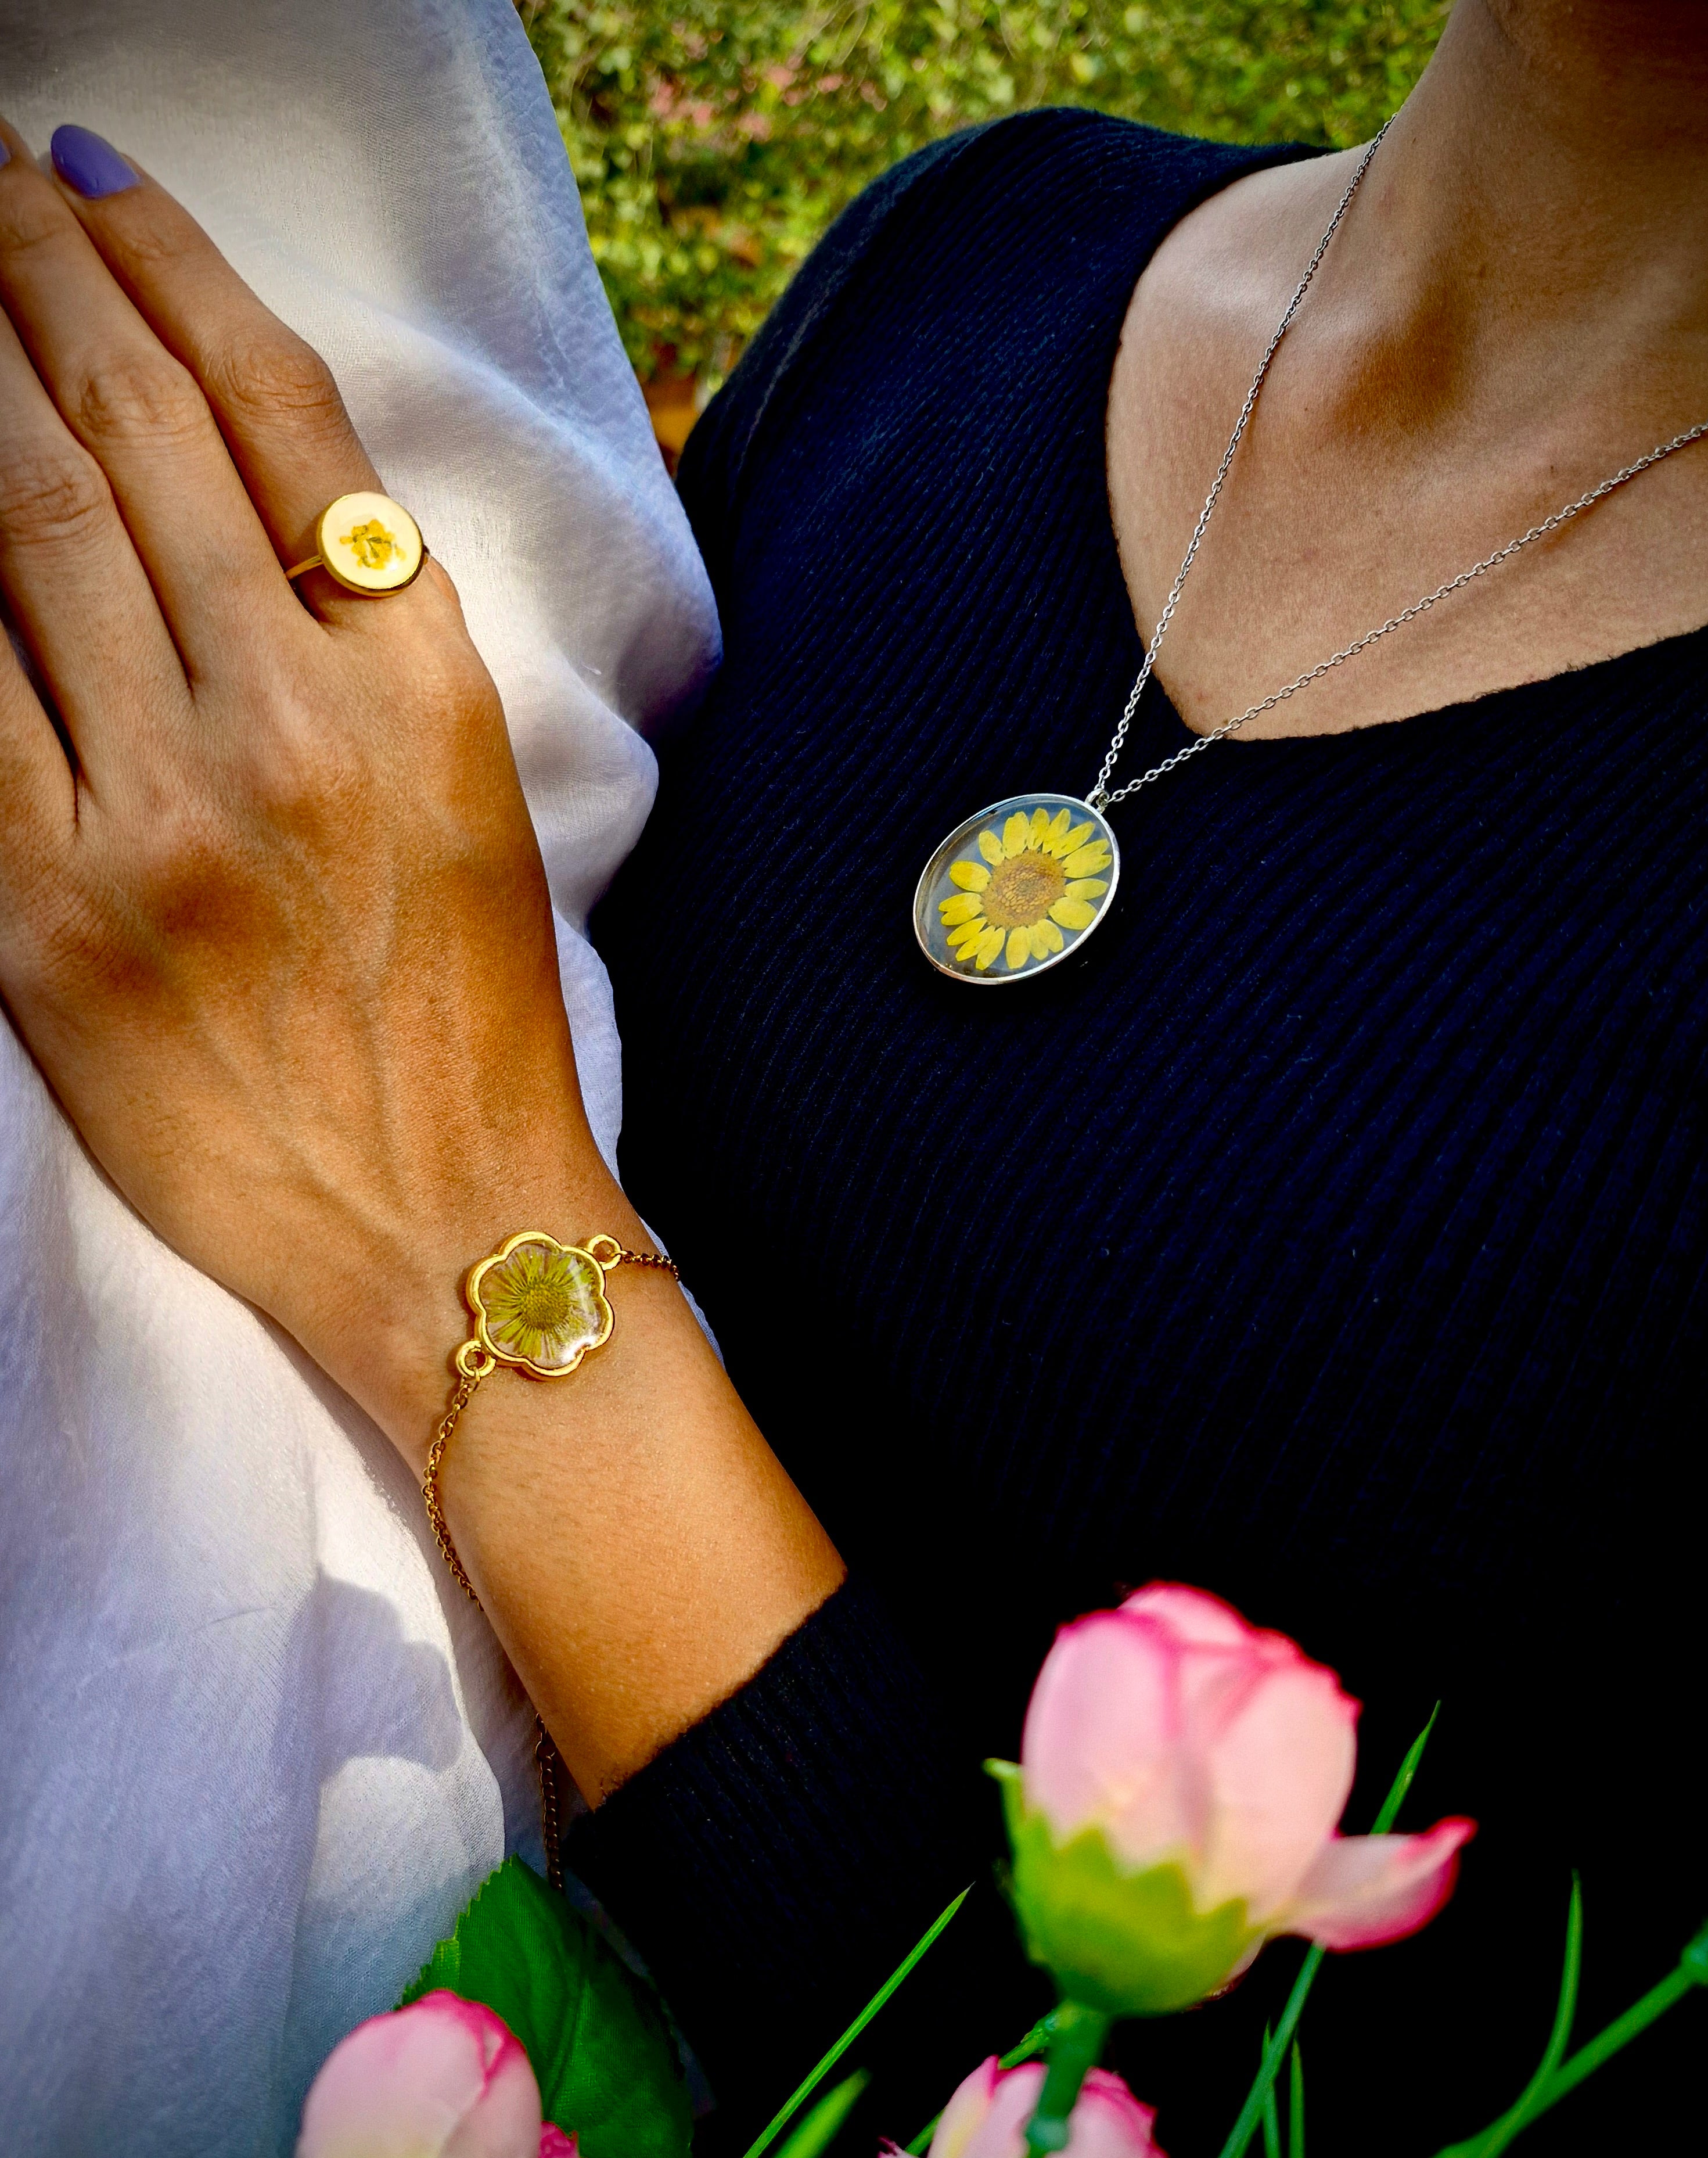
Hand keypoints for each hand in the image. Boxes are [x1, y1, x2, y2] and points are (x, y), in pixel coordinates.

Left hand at [0, 125, 628, 1463]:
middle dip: (36, 277)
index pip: (284, 422)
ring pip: (30, 530)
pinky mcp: (50, 916)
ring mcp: (161, 820)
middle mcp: (294, 728)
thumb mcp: (470, 796)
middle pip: (135, 439)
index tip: (98, 186)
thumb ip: (375, 639)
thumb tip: (242, 490)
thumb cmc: (471, 1025)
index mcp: (421, 691)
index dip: (176, 271)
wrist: (443, 1227)